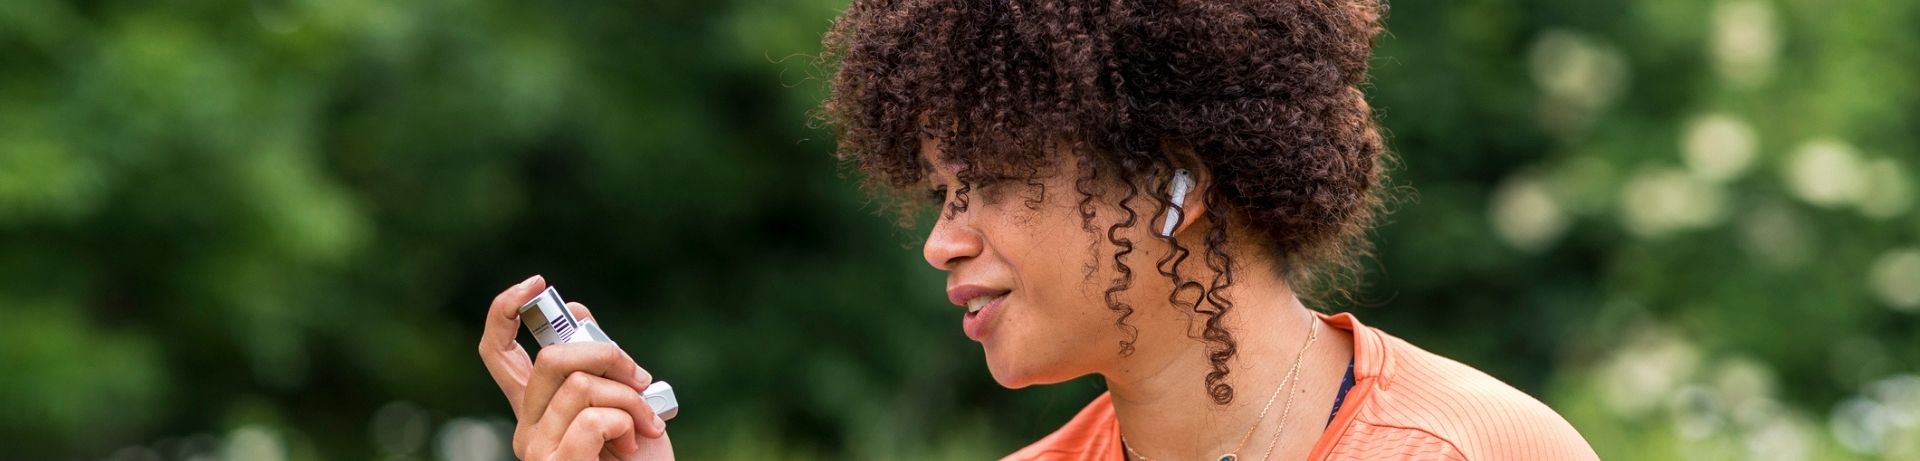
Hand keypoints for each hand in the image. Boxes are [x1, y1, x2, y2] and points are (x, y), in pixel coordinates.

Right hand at [480, 275, 673, 460]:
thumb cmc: (638, 458)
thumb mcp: (623, 399)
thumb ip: (597, 362)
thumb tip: (574, 310)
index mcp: (536, 406)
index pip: (497, 351)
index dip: (505, 310)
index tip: (537, 283)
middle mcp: (526, 426)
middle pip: (550, 357)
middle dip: (607, 354)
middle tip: (640, 378)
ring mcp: (536, 448)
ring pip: (582, 385)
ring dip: (630, 399)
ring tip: (644, 425)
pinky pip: (594, 418)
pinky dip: (627, 422)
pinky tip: (631, 445)